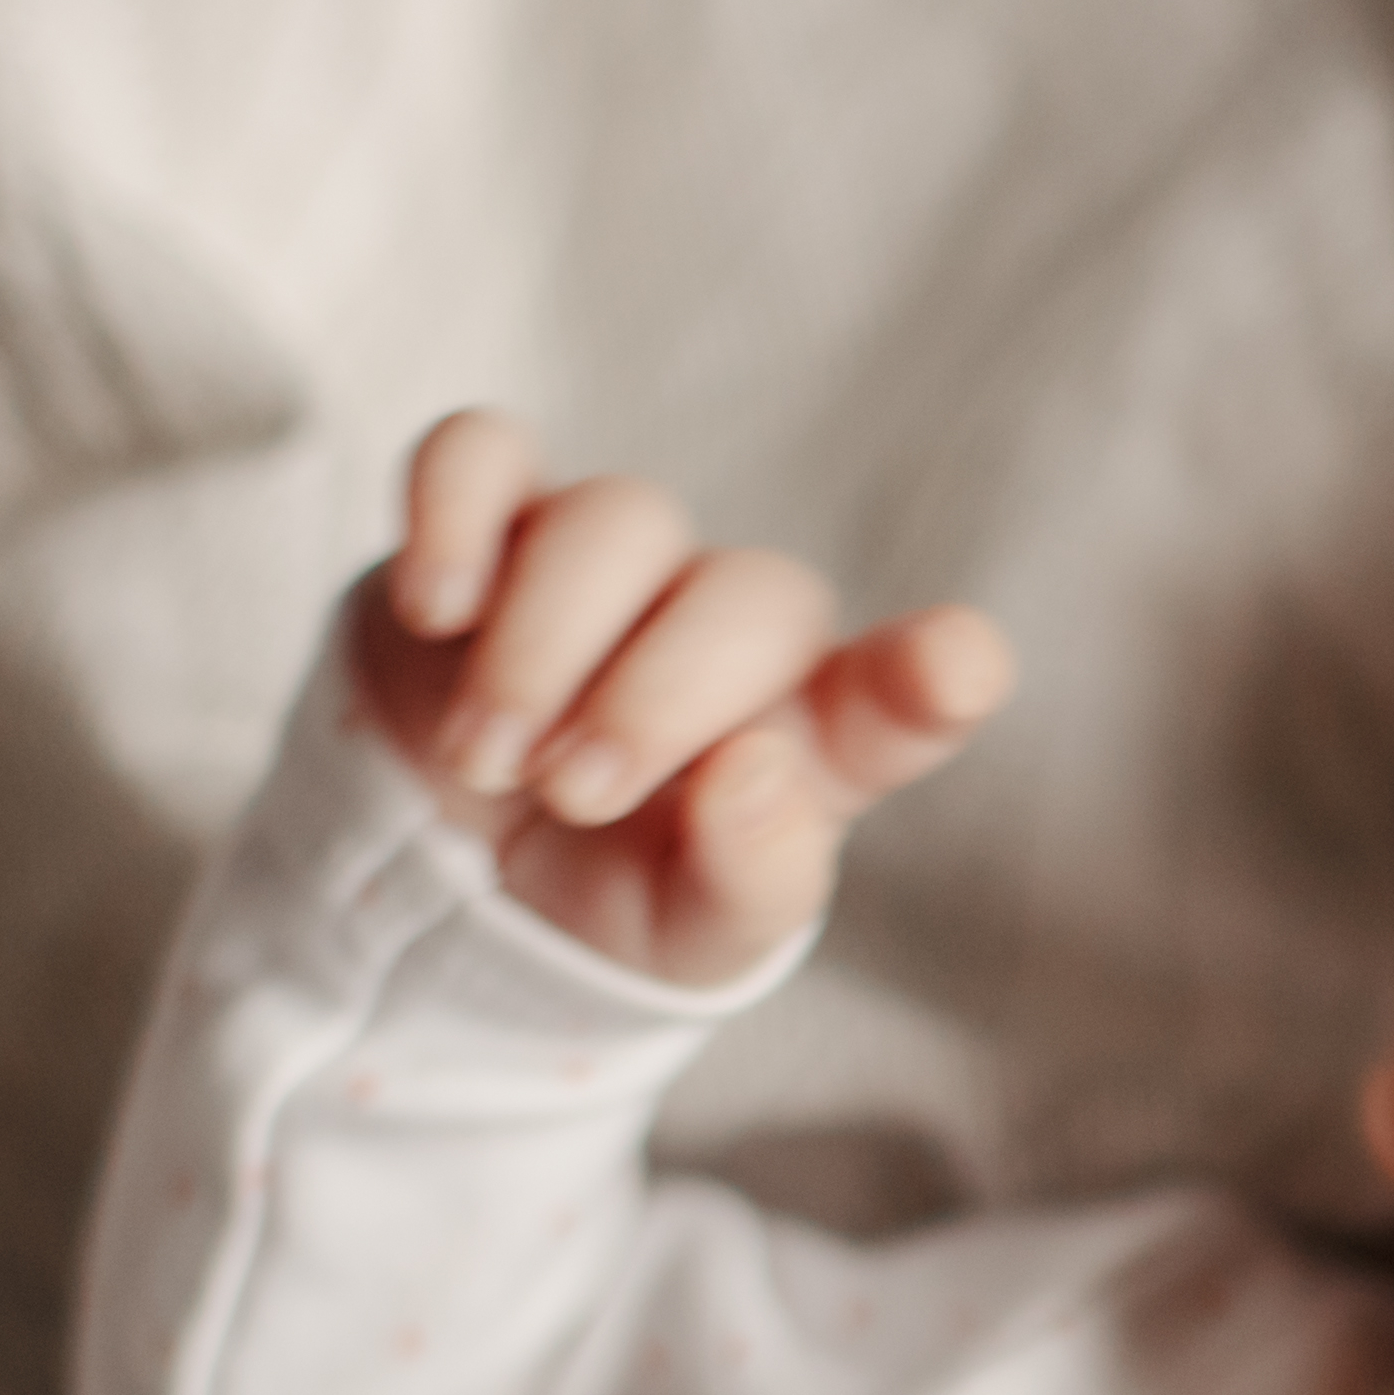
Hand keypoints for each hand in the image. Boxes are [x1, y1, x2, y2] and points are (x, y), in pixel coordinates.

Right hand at [348, 409, 1014, 987]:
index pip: (907, 693)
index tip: (954, 669)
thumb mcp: (693, 940)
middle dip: (651, 700)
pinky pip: (481, 454)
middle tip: (572, 798)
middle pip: (740, 596)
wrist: (457, 875)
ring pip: (613, 522)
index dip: (933, 675)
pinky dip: (454, 514)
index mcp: (819, 737)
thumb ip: (749, 882)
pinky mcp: (489, 527)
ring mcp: (614, 566)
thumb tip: (750, 776)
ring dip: (542, 646)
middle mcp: (731, 630)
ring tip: (488, 759)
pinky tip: (439, 610)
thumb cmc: (614, 898)